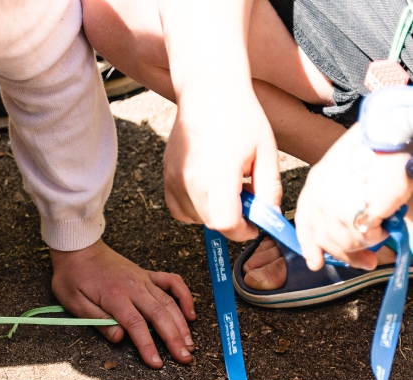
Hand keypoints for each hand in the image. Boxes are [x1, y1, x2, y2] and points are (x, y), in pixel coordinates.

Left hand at [50, 239, 196, 367]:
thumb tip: (119, 337)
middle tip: (185, 358)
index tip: (156, 363)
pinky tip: (191, 313)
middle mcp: (134, 287)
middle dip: (174, 339)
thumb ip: (97, 320)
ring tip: (190, 344)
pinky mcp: (147, 274)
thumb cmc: (73, 277)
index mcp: (115, 296)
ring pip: (169, 302)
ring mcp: (143, 279)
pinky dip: (184, 297)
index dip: (147, 346)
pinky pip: (172, 283)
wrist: (79, 248)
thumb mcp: (74, 303)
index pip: (136, 325)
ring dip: (182, 325)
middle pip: (159, 316)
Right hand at [164, 89, 280, 240]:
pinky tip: (208, 189)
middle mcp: (192, 183)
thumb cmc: (241, 116)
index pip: (226, 225)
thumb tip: (268, 216)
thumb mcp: (266, 152)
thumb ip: (269, 189)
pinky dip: (193, 208)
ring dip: (213, 213)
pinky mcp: (166, 176)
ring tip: (227, 188)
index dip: (243, 231)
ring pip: (194, 218)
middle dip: (232, 220)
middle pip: (212, 223)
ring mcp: (175, 180)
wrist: (209, 91)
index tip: (254, 225)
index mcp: (219, 177)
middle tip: (246, 199)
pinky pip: (178, 208)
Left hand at [295, 126, 412, 271]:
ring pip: (346, 242)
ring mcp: (333, 206)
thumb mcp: (348, 173)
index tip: (316, 262)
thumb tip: (354, 231)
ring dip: (367, 242)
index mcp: (314, 185)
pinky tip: (386, 222)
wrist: (389, 135)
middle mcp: (319, 197)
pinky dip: (378, 235)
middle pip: (325, 240)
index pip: (305, 224)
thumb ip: (342, 201)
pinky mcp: (354, 212)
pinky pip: (365, 237)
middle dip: (347, 256)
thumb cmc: (376, 149)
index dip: (310, 247)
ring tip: (382, 230)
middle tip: (366, 263)